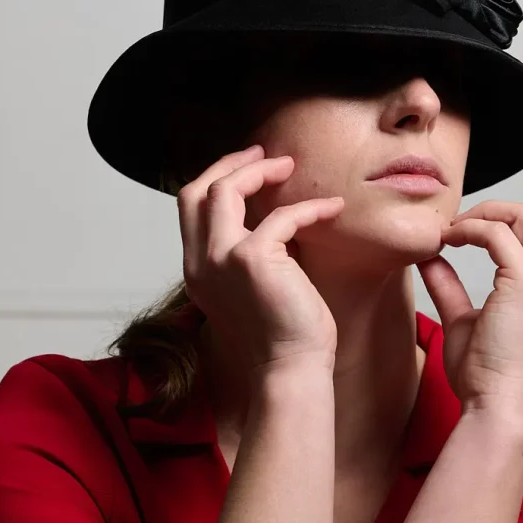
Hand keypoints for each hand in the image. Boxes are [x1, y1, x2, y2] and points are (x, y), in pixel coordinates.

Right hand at [178, 143, 344, 375]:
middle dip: (229, 163)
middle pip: (196, 190)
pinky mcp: (253, 260)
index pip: (189, 207)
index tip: (248, 167)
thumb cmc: (281, 333)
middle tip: (262, 153)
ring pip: (223, 189)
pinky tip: (332, 208)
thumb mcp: (253, 286)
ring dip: (259, 171)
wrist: (289, 370)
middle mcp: (200, 262)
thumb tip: (273, 217)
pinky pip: (281, 215)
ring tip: (289, 165)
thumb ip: (250, 252)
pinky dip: (309, 207)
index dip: (216, 178)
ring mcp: (221, 259)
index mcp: (197, 269)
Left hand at [417, 201, 522, 418]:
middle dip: (493, 208)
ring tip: (450, 231)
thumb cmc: (485, 375)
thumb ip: (449, 286)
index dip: (498, 222)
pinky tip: (448, 241)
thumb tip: (430, 258)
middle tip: (455, 225)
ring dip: (481, 214)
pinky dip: (470, 229)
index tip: (458, 233)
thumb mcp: (463, 320)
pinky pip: (497, 234)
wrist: (496, 406)